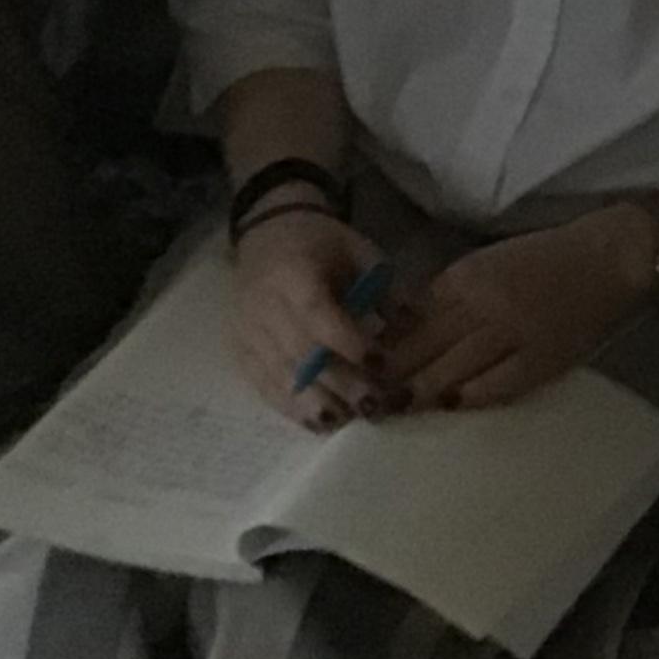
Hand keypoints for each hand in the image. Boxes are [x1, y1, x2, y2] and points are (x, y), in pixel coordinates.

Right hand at [230, 208, 401, 428]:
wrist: (268, 236)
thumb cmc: (322, 245)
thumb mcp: (359, 251)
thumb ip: (386, 287)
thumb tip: (418, 323)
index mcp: (292, 272)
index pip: (315, 312)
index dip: (347, 341)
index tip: (381, 362)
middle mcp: (262, 305)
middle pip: (299, 352)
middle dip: (339, 383)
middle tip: (375, 405)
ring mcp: (246, 332)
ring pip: (280, 376)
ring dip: (316, 403)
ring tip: (349, 421)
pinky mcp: (240, 352)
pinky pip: (264, 387)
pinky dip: (293, 408)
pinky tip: (322, 422)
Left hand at [373, 211, 657, 414]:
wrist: (607, 259)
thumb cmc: (544, 258)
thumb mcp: (486, 264)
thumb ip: (447, 294)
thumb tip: (405, 328)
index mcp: (466, 278)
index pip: (410, 319)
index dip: (382, 347)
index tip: (358, 368)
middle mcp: (482, 306)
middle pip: (422, 349)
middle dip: (390, 377)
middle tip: (364, 400)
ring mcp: (512, 335)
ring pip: (450, 371)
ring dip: (418, 393)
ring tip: (394, 410)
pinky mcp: (539, 360)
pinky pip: (493, 386)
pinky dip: (466, 398)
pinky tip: (448, 407)